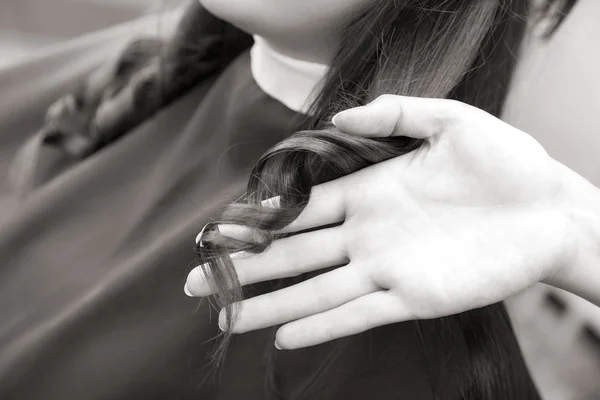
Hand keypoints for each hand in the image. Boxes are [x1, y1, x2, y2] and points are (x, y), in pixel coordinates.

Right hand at [185, 95, 576, 349]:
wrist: (550, 208)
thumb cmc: (506, 162)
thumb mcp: (449, 121)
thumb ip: (394, 112)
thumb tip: (338, 114)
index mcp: (370, 194)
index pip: (300, 211)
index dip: (258, 222)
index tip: (216, 231)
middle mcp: (368, 235)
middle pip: (293, 255)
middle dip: (243, 268)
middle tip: (196, 282)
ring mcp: (387, 269)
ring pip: (316, 291)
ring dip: (270, 304)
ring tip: (226, 316)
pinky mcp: (414, 298)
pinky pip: (359, 314)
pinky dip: (321, 326)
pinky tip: (284, 335)